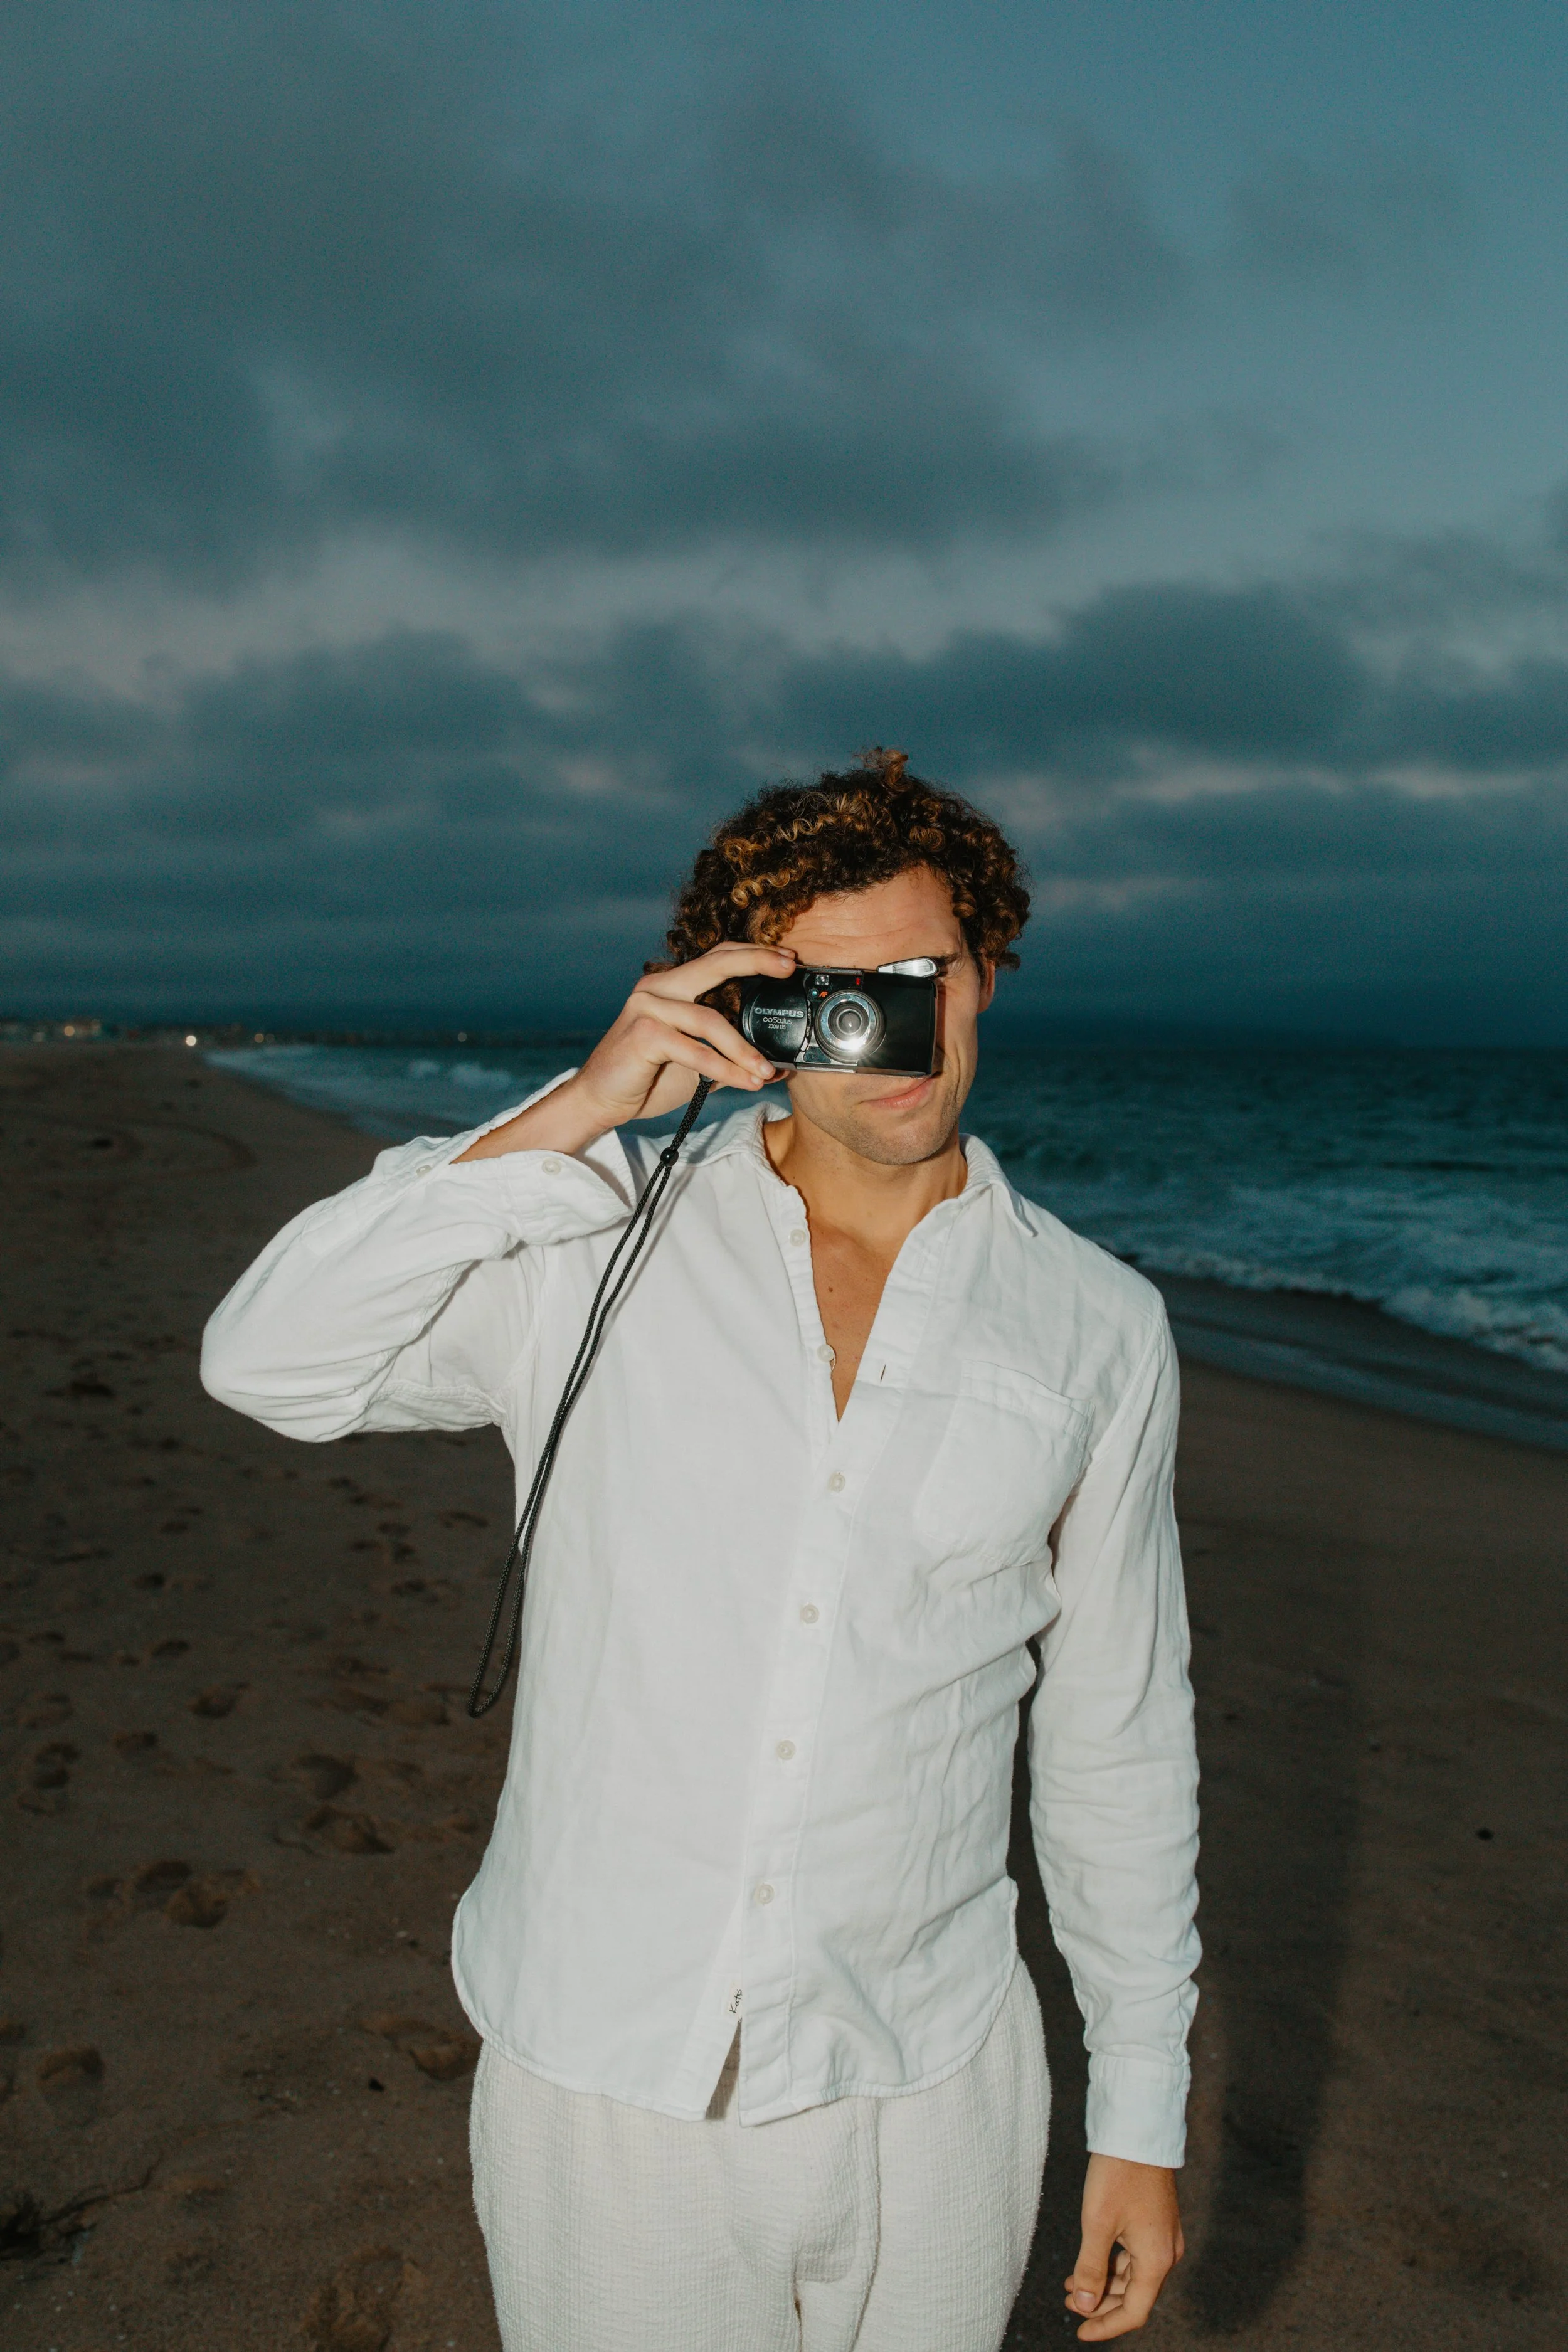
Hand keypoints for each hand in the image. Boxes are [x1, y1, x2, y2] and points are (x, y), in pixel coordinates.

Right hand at [457, 943, 793, 1159]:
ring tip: (767, 1070)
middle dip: (756, 963)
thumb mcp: (697, 1063)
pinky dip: (725, 1068)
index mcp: (670, 986)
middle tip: (789, 969)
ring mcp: (648, 1007)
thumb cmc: (646, 1077)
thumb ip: (730, 1056)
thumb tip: (776, 1065)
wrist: (600, 1100)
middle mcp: (657, 987)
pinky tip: (746, 1081)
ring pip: (710, 1019)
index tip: (787, 960)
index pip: (716, 958)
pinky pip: (695, 1050)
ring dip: (744, 1048)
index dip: (752, 954)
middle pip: (714, 964)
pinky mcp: (643, 1034)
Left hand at [1064, 2156, 1182, 2339]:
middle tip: (1068, 2303)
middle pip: (1134, 2297)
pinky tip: (1089, 2262)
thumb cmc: (1117, 2175)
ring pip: (1133, 2277)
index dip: (1105, 2326)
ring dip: (1104, 2285)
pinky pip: (1135, 2257)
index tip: (1079, 2333)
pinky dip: (1112, 2265)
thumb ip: (1091, 2268)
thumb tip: (1084, 2305)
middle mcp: (1166, 2253)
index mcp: (1156, 2260)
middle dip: (1100, 2305)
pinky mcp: (1156, 2223)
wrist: (1138, 2131)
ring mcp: (1163, 2238)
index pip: (1134, 2312)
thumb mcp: (1096, 2223)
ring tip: (1072, 2285)